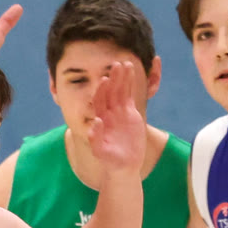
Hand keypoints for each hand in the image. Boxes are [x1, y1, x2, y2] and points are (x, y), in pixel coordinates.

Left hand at [85, 58, 147, 175]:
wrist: (123, 165)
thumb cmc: (110, 160)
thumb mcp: (101, 152)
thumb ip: (96, 138)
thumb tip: (96, 122)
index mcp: (100, 119)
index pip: (99, 102)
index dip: (101, 91)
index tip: (104, 80)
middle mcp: (107, 113)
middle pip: (109, 92)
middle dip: (112, 79)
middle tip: (116, 64)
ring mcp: (118, 111)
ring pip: (119, 91)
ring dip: (122, 77)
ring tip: (126, 63)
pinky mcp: (129, 112)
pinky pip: (128, 94)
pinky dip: (130, 83)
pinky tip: (131, 71)